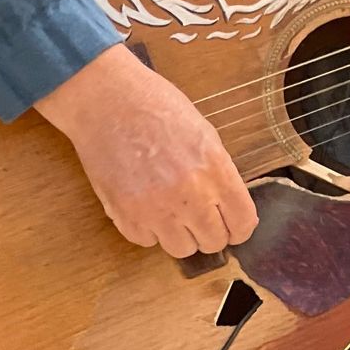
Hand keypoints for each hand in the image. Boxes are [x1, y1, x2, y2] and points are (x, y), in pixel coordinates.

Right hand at [35, 45, 258, 258]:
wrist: (107, 100)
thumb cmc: (156, 107)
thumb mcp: (204, 133)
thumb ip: (219, 172)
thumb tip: (229, 206)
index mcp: (215, 169)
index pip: (242, 222)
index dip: (240, 228)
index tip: (234, 226)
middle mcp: (189, 194)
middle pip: (213, 241)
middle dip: (210, 232)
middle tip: (201, 217)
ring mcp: (155, 209)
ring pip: (181, 249)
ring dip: (180, 234)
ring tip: (171, 209)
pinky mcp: (125, 216)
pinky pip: (146, 241)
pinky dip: (148, 229)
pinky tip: (145, 204)